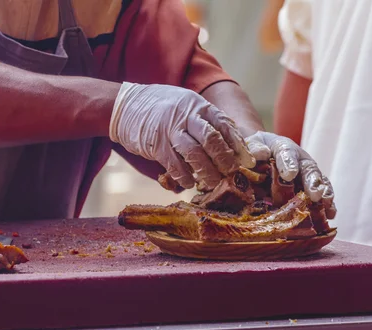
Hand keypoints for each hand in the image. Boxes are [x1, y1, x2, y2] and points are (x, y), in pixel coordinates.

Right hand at [109, 82, 255, 190]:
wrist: (125, 105)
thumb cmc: (161, 108)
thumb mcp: (186, 104)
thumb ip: (205, 120)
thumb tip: (231, 141)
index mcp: (197, 105)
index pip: (224, 124)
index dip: (237, 144)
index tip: (246, 160)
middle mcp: (186, 115)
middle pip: (212, 140)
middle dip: (225, 160)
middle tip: (232, 174)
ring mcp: (170, 129)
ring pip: (195, 154)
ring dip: (207, 172)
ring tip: (213, 183)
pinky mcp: (155, 144)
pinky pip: (174, 164)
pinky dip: (184, 176)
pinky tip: (189, 183)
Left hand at [246, 131, 335, 217]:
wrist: (262, 155)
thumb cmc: (257, 150)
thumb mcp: (252, 145)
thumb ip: (254, 147)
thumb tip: (261, 154)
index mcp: (284, 149)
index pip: (287, 154)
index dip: (289, 163)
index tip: (289, 174)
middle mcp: (300, 161)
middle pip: (308, 170)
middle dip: (312, 182)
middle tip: (314, 194)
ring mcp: (306, 176)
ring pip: (319, 183)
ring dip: (324, 194)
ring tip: (326, 204)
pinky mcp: (309, 190)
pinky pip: (320, 197)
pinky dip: (326, 206)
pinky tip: (331, 215)